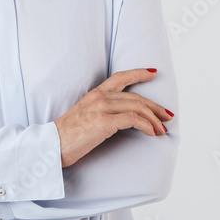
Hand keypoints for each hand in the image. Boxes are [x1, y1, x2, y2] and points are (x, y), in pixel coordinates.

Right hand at [54, 68, 173, 167]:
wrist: (51, 146)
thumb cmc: (66, 136)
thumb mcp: (84, 116)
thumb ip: (100, 112)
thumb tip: (120, 119)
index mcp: (94, 94)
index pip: (120, 77)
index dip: (139, 73)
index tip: (153, 74)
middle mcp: (99, 97)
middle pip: (136, 97)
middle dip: (156, 107)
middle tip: (168, 116)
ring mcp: (101, 108)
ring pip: (138, 107)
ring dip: (154, 119)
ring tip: (162, 129)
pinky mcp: (104, 122)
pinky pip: (133, 120)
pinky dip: (147, 126)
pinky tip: (152, 133)